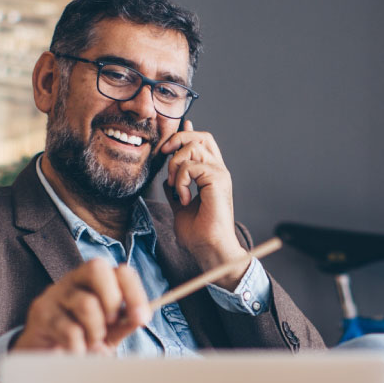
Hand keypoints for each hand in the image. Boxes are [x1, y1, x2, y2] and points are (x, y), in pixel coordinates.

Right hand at [12, 258, 151, 353]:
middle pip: (97, 268)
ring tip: (91, 342)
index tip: (142, 318)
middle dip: (112, 300)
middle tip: (112, 323)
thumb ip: (125, 323)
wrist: (47, 357)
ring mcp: (55, 294)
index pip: (121, 271)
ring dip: (96, 330)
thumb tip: (140, 317)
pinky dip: (80, 347)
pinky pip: (69, 330)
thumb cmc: (83, 338)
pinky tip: (76, 351)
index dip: (135, 292)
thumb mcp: (110, 332)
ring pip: (86, 303)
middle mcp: (74, 280)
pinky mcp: (41, 313)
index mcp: (96, 280)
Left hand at [159, 120, 250, 287]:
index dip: (187, 133)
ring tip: (176, 187)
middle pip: (200, 137)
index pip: (203, 143)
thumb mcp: (180, 205)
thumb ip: (176, 188)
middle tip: (163, 155)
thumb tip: (167, 177)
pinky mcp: (218, 180)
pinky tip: (183, 199)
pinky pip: (191, 167)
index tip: (170, 138)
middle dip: (177, 140)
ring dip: (175, 166)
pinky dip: (181, 182)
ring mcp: (220, 174)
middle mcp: (218, 171)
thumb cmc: (198, 233)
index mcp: (211, 175)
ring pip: (192, 148)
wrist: (209, 249)